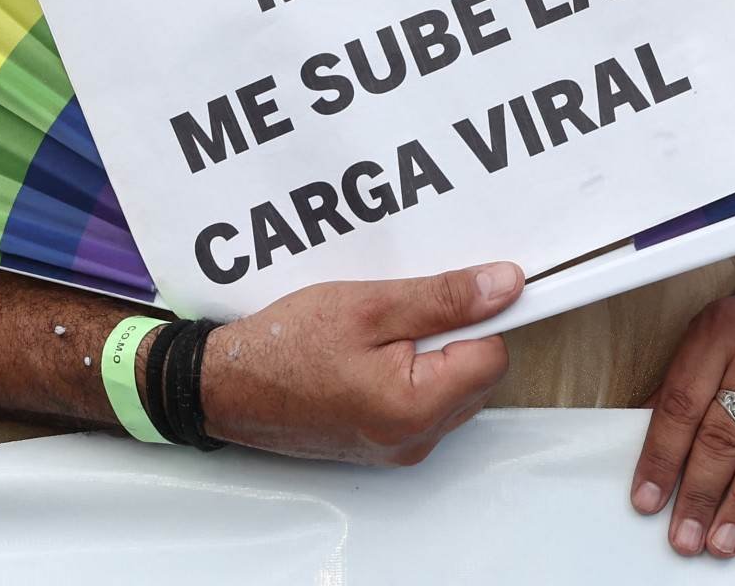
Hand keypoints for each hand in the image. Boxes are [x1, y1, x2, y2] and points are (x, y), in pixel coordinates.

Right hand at [202, 261, 523, 465]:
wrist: (230, 386)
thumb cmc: (288, 345)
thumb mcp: (369, 305)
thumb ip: (444, 298)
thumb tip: (505, 286)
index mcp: (416, 407)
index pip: (494, 355)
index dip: (481, 316)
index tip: (458, 290)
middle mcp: (415, 440)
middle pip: (479, 376)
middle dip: (455, 337)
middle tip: (403, 312)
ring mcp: (400, 449)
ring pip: (455, 390)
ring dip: (434, 356)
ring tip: (383, 333)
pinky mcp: (385, 446)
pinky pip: (426, 404)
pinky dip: (413, 374)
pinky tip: (375, 354)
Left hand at [629, 269, 734, 558]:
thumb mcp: (709, 337)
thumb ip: (681, 387)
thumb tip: (649, 450)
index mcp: (720, 331)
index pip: (682, 404)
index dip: (661, 458)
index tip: (649, 501)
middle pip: (725, 433)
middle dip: (701, 493)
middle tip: (687, 537)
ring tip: (725, 538)